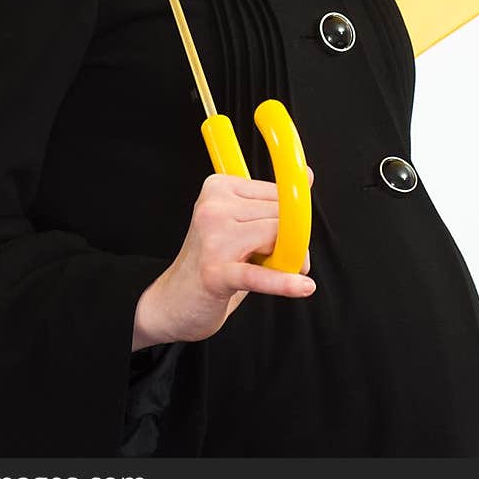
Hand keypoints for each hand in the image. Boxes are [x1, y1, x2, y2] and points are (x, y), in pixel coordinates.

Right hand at [132, 166, 314, 348]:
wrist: (172, 302)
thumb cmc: (210, 262)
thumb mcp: (239, 223)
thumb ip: (270, 201)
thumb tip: (306, 176)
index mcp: (218, 187)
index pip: (276, 193)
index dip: (289, 219)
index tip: (288, 235)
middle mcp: (213, 207)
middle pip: (279, 215)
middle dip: (290, 241)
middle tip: (280, 260)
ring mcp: (212, 238)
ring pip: (277, 238)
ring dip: (287, 261)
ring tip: (273, 272)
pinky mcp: (215, 272)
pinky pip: (260, 274)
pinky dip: (283, 281)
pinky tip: (302, 286)